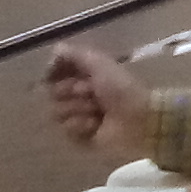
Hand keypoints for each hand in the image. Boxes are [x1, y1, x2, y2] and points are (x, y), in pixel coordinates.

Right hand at [41, 38, 153, 164]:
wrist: (137, 118)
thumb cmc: (119, 88)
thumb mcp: (98, 63)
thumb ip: (73, 54)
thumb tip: (53, 53)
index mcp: (84, 75)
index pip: (54, 74)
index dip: (55, 74)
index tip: (55, 74)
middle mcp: (79, 96)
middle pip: (53, 94)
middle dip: (70, 92)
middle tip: (90, 92)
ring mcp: (79, 117)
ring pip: (57, 114)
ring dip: (78, 110)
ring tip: (97, 111)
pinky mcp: (82, 138)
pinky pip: (67, 132)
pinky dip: (81, 127)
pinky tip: (96, 126)